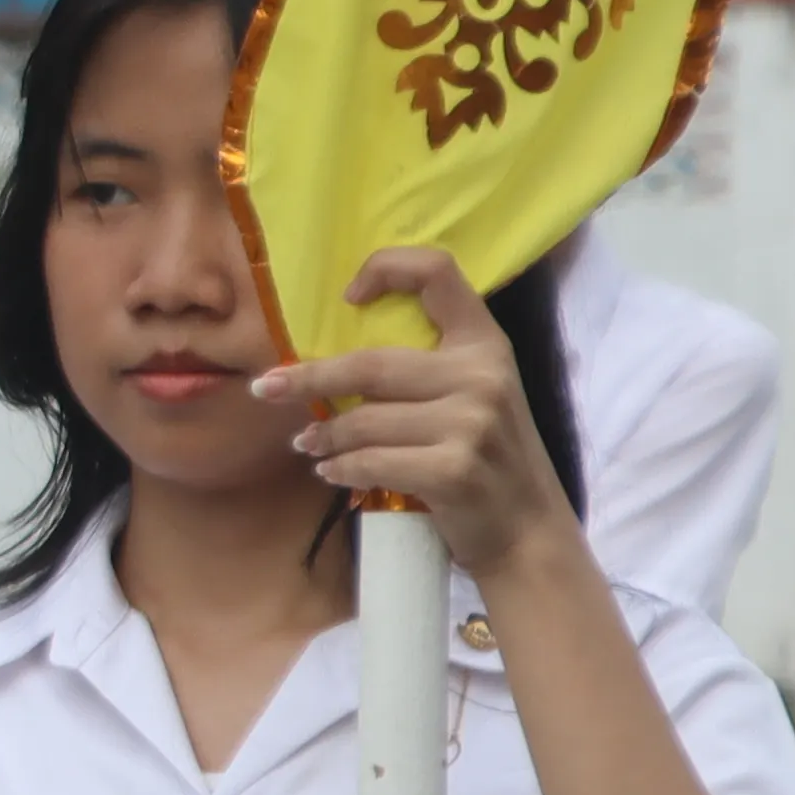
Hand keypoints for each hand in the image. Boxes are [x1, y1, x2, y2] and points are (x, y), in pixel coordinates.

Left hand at [259, 249, 576, 578]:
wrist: (528, 527)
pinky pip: (371, 462)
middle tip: (267, 388)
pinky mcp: (455, 469)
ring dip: (323, 436)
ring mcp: (472, 423)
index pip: (438, 273)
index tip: (347, 296)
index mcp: (485, 343)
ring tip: (308, 444)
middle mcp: (482, 375)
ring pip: (364, 421)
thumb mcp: (474, 394)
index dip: (387, 268)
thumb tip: (330, 361)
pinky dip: (341, 469)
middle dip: (309, 379)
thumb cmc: (487, 456)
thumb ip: (427, 367)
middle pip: (371, 365)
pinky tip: (331, 472)